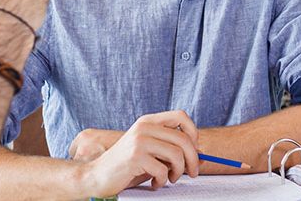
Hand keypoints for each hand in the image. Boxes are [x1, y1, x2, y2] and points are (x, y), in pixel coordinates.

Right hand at [80, 110, 200, 195]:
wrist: (97, 176)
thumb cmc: (127, 166)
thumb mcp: (152, 154)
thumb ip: (173, 151)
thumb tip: (203, 157)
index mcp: (148, 121)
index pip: (181, 116)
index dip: (193, 133)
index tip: (193, 150)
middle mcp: (144, 127)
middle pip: (183, 139)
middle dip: (193, 160)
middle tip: (191, 173)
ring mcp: (139, 141)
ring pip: (177, 155)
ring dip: (178, 172)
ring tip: (169, 179)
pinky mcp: (135, 157)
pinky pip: (163, 170)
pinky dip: (162, 181)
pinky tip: (154, 183)